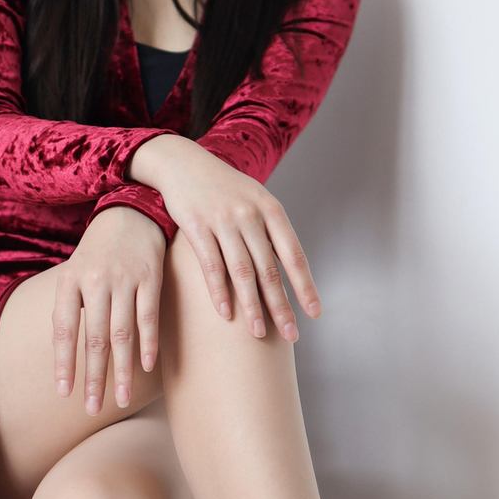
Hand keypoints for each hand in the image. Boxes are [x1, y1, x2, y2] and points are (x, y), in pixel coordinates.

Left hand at [54, 205, 166, 412]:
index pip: (64, 329)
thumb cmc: (98, 253)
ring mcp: (124, 279)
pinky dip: (148, 345)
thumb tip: (64, 353)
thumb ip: (71, 308)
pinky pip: (148, 317)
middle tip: (92, 408)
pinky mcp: (151, 277)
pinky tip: (146, 368)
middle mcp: (96, 281)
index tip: (64, 392)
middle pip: (94, 338)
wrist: (130, 212)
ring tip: (121, 400)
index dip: (64, 362)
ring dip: (121, 371)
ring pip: (122, 334)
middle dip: (94, 377)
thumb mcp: (75, 274)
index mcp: (70, 281)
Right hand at [129, 137, 320, 339]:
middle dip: (282, 306)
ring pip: (242, 272)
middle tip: (291, 335)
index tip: (314, 314)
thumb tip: (290, 270)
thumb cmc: (224, 188)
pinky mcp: (196, 226)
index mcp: (271, 210)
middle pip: (270, 269)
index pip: (294, 254)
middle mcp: (251, 215)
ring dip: (252, 307)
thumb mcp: (255, 201)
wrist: (184, 163)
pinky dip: (219, 292)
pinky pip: (211, 265)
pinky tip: (226, 314)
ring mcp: (223, 220)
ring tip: (259, 334)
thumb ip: (271, 233)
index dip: (305, 286)